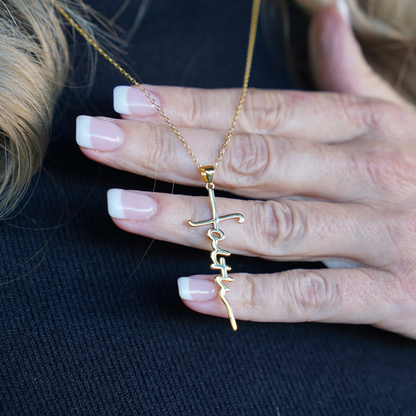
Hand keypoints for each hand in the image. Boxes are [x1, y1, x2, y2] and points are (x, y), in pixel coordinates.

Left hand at [76, 2, 415, 337]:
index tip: (125, 104)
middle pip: (248, 158)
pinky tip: (188, 293)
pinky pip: (309, 296)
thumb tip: (324, 12)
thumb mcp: (397, 119)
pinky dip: (248, 297)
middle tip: (96, 141)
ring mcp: (379, 234)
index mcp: (361, 127)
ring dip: (189, 220)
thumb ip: (348, 76)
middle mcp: (365, 172)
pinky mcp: (391, 293)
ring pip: (268, 224)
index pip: (257, 110)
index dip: (188, 105)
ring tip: (121, 212)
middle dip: (167, 151)